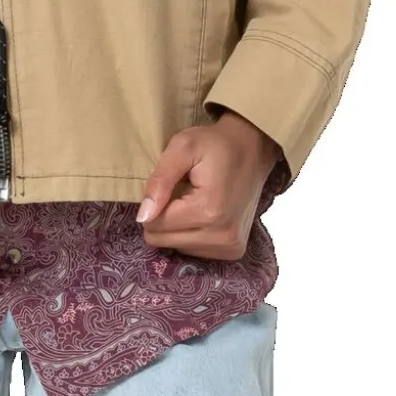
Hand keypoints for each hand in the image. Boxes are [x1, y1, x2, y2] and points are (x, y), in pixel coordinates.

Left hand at [136, 111, 281, 260]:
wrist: (253, 148)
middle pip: (164, 241)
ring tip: (193, 200)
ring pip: (177, 248)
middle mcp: (221, 236)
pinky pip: (194, 251)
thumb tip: (142, 217)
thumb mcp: (182, 148)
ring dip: (178, 226)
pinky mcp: (234, 251)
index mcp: (207, 211)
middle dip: (163, 217)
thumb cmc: (215, 144)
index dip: (152, 204)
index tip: (167, 185)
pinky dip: (191, 233)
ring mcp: (230, 247)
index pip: (154, 226)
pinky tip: (203, 212)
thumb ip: (159, 181)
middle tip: (180, 192)